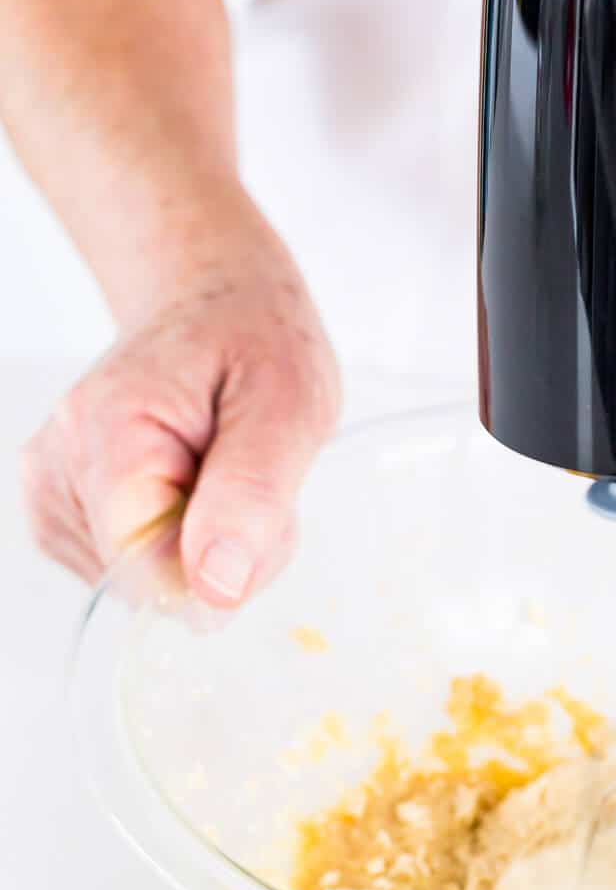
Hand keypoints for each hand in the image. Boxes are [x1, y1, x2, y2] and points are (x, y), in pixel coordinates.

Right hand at [23, 220, 339, 604]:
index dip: (219, 566)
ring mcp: (53, 488)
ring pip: (141, 584)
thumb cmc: (253, 338)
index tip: (264, 512)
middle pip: (144, 581)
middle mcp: (60, 461)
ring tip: (227, 470)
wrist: (213, 299)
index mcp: (109, 428)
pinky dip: (182, 544)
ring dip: (206, 549)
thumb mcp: (288, 404)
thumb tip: (215, 590)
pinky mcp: (63, 509)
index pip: (145, 566)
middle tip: (256, 478)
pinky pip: (133, 570)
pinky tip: (198, 486)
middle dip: (220, 553)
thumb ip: (252, 496)